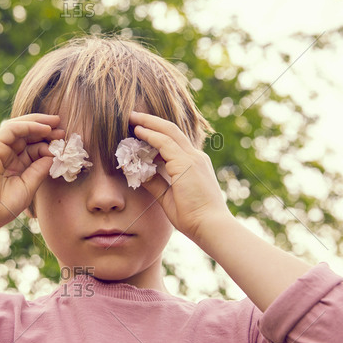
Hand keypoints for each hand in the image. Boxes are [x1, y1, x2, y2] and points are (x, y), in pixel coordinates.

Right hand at [0, 113, 64, 235]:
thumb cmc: (2, 206)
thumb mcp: (28, 187)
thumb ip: (39, 170)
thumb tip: (52, 155)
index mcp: (16, 167)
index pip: (34, 150)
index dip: (49, 146)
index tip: (64, 146)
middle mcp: (7, 156)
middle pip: (29, 137)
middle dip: (47, 131)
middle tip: (63, 129)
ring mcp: (0, 150)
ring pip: (21, 128)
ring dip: (39, 123)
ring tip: (57, 122)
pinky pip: (12, 129)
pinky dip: (29, 126)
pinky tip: (44, 128)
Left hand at [129, 110, 230, 240]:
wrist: (210, 226)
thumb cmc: (193, 217)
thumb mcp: (168, 197)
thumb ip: (156, 183)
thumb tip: (140, 173)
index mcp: (194, 165)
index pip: (174, 142)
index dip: (156, 134)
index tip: (140, 131)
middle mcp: (195, 157)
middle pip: (172, 131)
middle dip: (152, 122)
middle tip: (134, 116)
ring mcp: (192, 159)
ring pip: (168, 132)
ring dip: (149, 123)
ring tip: (132, 117)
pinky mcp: (186, 163)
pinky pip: (165, 143)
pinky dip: (150, 135)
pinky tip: (138, 131)